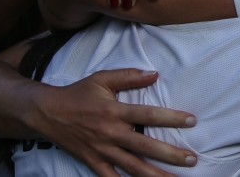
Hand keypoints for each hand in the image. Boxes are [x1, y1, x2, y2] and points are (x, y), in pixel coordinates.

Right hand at [35, 68, 196, 176]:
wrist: (47, 113)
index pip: (149, 115)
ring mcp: (101, 151)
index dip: (171, 118)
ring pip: (133, 167)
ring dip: (155, 175)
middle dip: (170, 154)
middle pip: (145, 147)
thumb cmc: (78, 94)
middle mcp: (110, 133)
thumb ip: (129, 76)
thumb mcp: (103, 79)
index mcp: (115, 112)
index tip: (192, 121)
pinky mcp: (92, 162)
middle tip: (192, 159)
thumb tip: (155, 74)